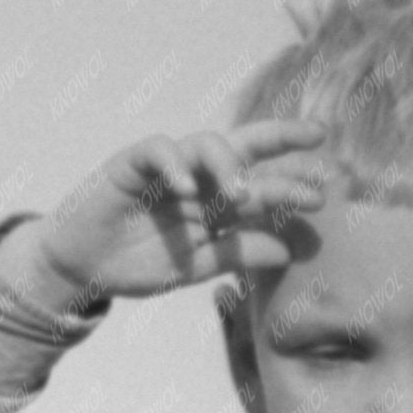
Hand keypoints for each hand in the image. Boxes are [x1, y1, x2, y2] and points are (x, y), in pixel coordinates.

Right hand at [28, 121, 328, 306]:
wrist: (84, 269)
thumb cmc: (138, 263)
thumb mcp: (195, 267)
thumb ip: (236, 255)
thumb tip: (287, 250)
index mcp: (216, 200)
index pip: (261, 179)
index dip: (292, 174)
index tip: (328, 181)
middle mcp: (198, 176)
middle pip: (244, 149)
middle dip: (280, 143)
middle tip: (314, 152)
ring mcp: (167, 166)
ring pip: (206, 145)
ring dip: (228, 165)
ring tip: (243, 195)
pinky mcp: (131, 162)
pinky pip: (158, 151)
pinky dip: (174, 165)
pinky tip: (188, 188)